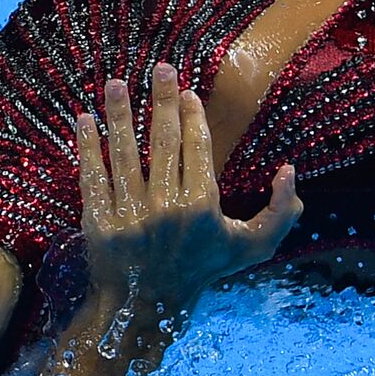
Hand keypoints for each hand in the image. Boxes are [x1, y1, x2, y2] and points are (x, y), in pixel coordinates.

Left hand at [76, 62, 301, 306]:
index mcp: (202, 206)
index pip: (196, 148)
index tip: (188, 91)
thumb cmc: (204, 270)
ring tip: (115, 83)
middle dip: (162, 100)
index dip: (192, 116)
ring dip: (119, 114)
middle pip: (163, 141)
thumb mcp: (253, 246)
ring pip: (124, 153)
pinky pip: (92, 176)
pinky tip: (85, 120)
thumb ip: (281, 210)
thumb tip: (289, 170)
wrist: (147, 307)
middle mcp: (165, 206)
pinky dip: (88, 146)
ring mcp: (129, 213)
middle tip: (160, 68)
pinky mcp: (99, 221)